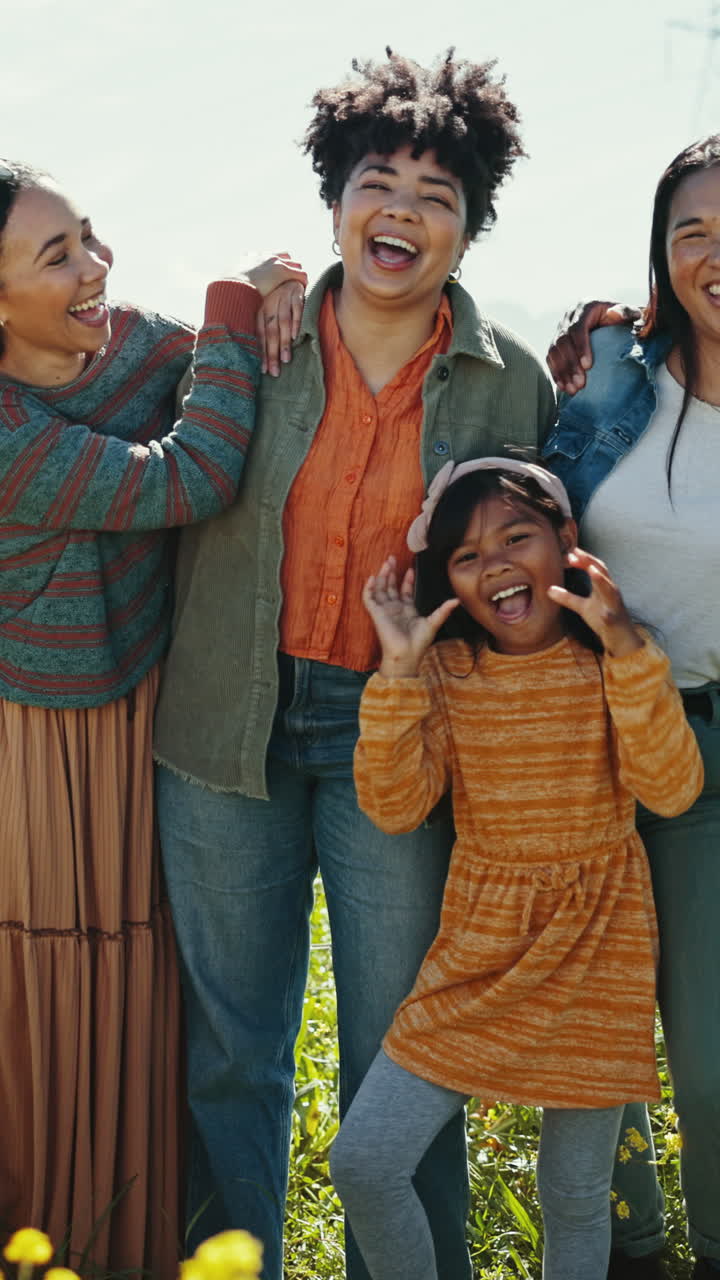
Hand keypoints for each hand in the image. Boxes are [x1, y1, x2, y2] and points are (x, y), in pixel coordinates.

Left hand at [252, 254, 306, 375]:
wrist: (286, 270)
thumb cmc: (275, 294)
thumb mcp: (264, 305)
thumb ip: (261, 326)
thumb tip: (254, 350)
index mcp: (259, 309)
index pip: (259, 334)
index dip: (261, 352)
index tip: (263, 370)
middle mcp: (269, 304)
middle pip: (270, 332)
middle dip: (271, 354)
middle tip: (274, 372)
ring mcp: (282, 298)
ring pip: (282, 323)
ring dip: (284, 342)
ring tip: (286, 360)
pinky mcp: (296, 294)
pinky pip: (296, 310)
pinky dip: (296, 323)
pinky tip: (296, 336)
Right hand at [363, 556, 458, 677]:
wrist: (406, 654)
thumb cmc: (418, 643)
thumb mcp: (433, 622)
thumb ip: (443, 610)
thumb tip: (457, 600)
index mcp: (407, 610)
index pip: (404, 591)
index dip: (406, 579)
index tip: (411, 569)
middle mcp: (394, 608)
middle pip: (390, 586)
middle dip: (391, 572)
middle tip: (392, 558)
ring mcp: (384, 610)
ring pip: (380, 589)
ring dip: (381, 575)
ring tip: (386, 563)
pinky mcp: (376, 614)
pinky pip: (369, 598)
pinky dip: (369, 588)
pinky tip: (372, 577)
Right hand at [547, 300, 640, 394]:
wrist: (614, 321)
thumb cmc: (624, 319)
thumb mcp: (628, 313)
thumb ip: (626, 312)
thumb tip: (615, 313)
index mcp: (585, 307)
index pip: (578, 328)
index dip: (581, 347)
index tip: (588, 366)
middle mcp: (569, 317)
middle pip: (563, 341)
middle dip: (570, 365)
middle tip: (580, 384)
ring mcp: (560, 329)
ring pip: (554, 351)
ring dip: (562, 372)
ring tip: (573, 390)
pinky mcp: (556, 342)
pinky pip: (551, 358)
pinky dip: (556, 373)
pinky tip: (564, 387)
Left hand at [547, 548, 642, 656]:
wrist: (621, 639)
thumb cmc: (603, 619)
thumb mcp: (582, 607)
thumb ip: (567, 597)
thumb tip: (548, 590)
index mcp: (604, 587)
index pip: (594, 568)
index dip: (583, 559)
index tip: (570, 552)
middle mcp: (611, 593)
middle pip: (602, 572)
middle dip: (590, 562)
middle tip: (576, 553)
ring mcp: (614, 606)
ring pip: (610, 591)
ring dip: (601, 580)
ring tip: (591, 570)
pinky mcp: (615, 622)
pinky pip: (612, 617)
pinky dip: (608, 615)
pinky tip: (604, 615)